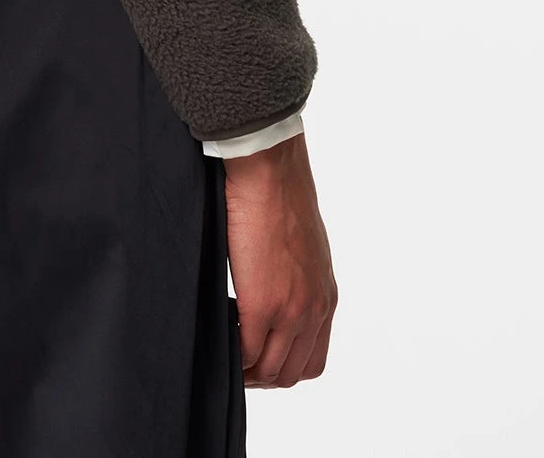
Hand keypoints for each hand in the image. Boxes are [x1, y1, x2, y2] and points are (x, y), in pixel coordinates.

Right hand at [222, 129, 336, 387]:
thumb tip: (268, 286)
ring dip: (248, 371)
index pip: (313, 357)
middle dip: (264, 375)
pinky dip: (233, 355)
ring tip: (225, 352)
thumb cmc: (277, 192)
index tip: (257, 356)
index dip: (283, 365)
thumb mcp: (299, 246)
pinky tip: (218, 335)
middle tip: (235, 360)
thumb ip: (293, 276)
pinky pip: (248, 352)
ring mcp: (292, 310)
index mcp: (324, 294)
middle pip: (294, 372)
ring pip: (273, 371)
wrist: (269, 169)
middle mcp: (316, 308)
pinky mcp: (263, 304)